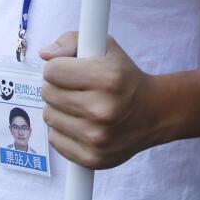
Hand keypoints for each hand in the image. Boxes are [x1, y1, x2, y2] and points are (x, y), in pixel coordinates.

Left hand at [40, 33, 161, 168]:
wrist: (153, 114)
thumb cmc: (124, 77)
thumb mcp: (105, 48)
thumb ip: (72, 42)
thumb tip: (46, 53)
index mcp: (107, 78)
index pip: (52, 70)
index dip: (59, 66)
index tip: (71, 69)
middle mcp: (102, 110)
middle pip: (48, 93)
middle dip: (58, 86)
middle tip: (77, 87)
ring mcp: (97, 137)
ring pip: (49, 116)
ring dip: (59, 108)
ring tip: (81, 105)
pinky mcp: (92, 157)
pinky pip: (54, 139)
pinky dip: (63, 130)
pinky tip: (81, 123)